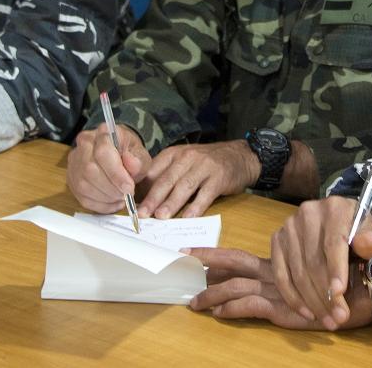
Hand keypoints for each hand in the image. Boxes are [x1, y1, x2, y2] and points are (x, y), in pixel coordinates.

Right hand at [68, 125, 150, 212]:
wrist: (120, 154)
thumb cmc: (129, 153)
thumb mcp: (140, 154)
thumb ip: (138, 160)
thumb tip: (131, 165)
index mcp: (103, 133)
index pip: (103, 153)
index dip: (116, 174)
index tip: (129, 188)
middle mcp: (84, 144)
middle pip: (90, 170)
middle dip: (111, 188)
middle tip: (126, 195)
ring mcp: (75, 162)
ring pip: (84, 185)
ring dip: (105, 198)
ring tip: (120, 199)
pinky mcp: (72, 179)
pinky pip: (81, 197)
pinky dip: (99, 205)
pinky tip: (112, 203)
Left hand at [137, 140, 258, 218]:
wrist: (240, 156)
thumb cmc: (207, 163)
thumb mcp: (184, 161)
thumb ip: (166, 175)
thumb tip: (144, 199)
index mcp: (174, 154)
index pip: (153, 171)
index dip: (141, 189)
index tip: (132, 204)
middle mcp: (187, 157)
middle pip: (167, 180)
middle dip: (153, 198)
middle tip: (142, 214)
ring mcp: (204, 167)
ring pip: (184, 186)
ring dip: (171, 203)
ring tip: (161, 217)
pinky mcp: (219, 177)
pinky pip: (205, 194)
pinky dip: (196, 207)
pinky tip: (188, 217)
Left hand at [188, 247, 371, 329]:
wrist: (370, 289)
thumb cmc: (347, 283)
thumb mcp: (313, 282)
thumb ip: (291, 280)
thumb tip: (266, 283)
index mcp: (281, 263)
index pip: (242, 256)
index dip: (217, 254)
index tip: (192, 252)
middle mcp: (276, 272)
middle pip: (234, 262)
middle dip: (207, 260)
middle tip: (183, 259)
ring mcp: (279, 288)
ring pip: (236, 286)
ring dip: (212, 295)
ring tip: (194, 303)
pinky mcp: (285, 305)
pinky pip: (251, 306)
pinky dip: (233, 309)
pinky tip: (218, 313)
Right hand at [270, 196, 371, 329]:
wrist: (340, 221)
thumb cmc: (358, 230)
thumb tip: (369, 244)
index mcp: (334, 207)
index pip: (333, 242)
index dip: (336, 269)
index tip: (340, 294)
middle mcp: (307, 212)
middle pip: (313, 261)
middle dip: (326, 294)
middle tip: (339, 318)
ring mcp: (289, 226)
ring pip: (297, 271)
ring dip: (312, 301)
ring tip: (328, 321)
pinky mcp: (277, 240)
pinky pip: (280, 274)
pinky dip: (292, 297)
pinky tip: (307, 313)